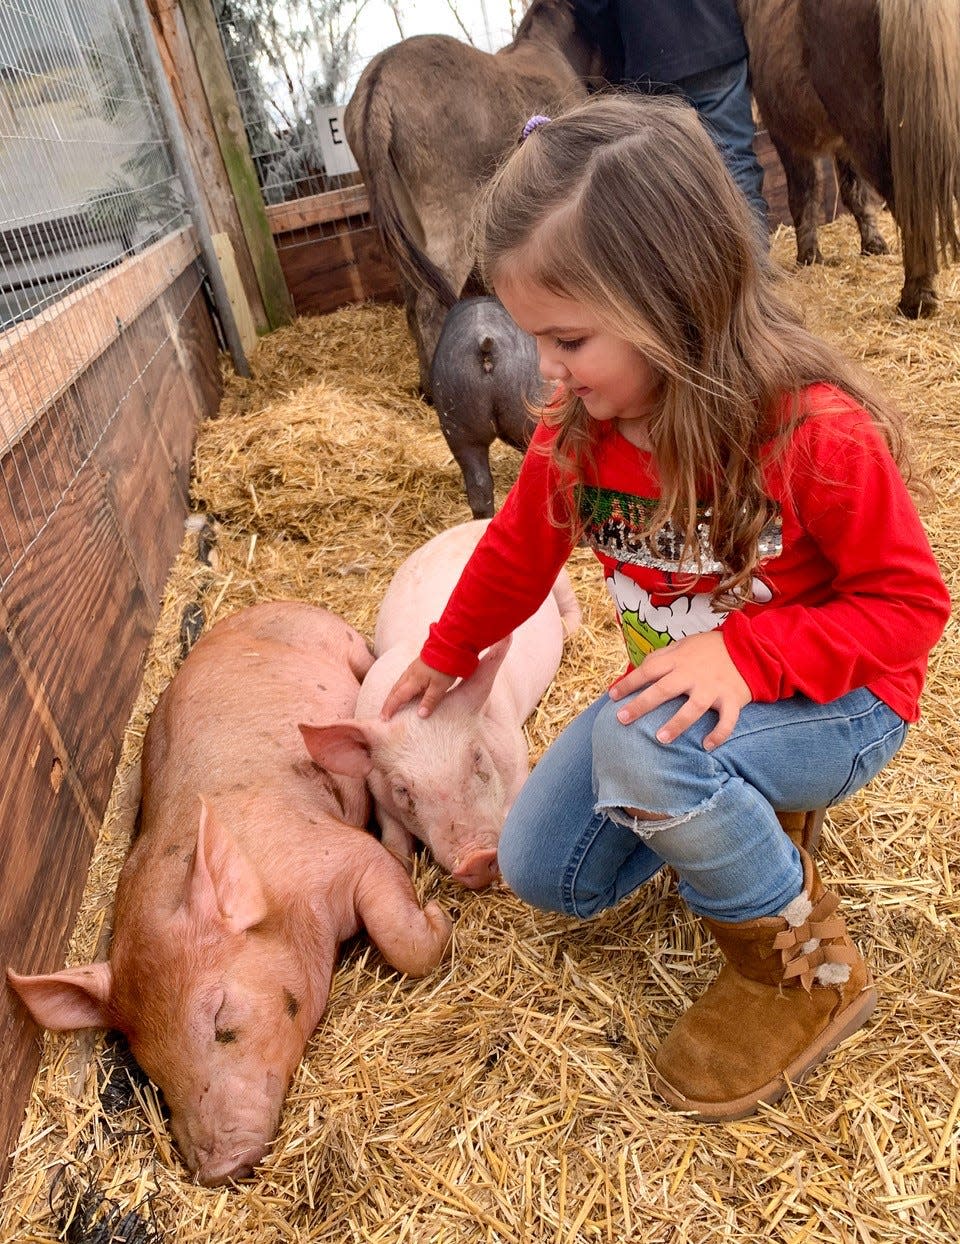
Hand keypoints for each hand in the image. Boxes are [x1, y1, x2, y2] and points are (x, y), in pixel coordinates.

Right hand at [380, 657, 455, 719]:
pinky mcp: (417, 666)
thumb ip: (430, 701)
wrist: (448, 647)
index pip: (398, 697)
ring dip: (393, 694)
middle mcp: (410, 674)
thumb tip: (420, 715)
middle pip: (395, 690)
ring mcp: (413, 669)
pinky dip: (400, 687)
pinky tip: (404, 689)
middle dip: (388, 702)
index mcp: (413, 681)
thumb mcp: (439, 687)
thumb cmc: (444, 667)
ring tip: (391, 703)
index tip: (383, 718)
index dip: (390, 708)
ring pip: (399, 684)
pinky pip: (404, 679)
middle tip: (383, 713)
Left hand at [607, 630, 750, 749]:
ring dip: (676, 723)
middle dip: (642, 704)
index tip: (612, 696)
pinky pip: (727, 719)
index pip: (648, 670)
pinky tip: (707, 745)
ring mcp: (713, 687)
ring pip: (693, 707)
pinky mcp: (732, 699)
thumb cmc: (710, 649)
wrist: (750, 646)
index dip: (629, 682)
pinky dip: (719, 733)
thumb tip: (638, 668)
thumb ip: (661, 657)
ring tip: (660, 739)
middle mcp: (693, 674)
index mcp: (678, 660)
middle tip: (622, 719)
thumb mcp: (683, 645)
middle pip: (664, 689)